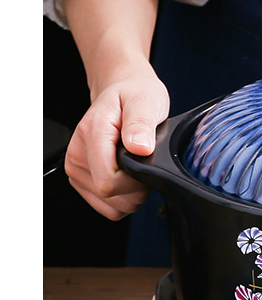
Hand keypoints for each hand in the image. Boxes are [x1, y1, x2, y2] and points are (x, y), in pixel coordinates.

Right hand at [64, 66, 169, 219]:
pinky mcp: (81, 179)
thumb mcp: (144, 100)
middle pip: (110, 195)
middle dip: (136, 188)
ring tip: (136, 167)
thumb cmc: (133, 95)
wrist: (122, 92)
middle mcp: (77, 154)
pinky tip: (128, 177)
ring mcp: (76, 168)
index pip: (108, 181)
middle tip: (144, 163)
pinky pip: (107, 207)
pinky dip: (123, 198)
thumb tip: (139, 147)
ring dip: (130, 194)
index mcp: (91, 134)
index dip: (135, 182)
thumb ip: (141, 123)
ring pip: (110, 205)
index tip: (145, 164)